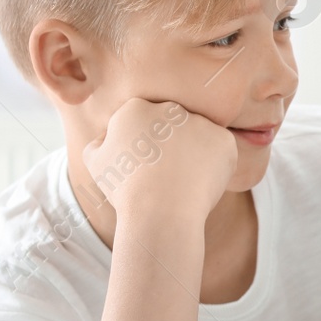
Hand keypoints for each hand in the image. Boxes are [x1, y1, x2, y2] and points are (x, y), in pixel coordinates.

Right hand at [82, 98, 237, 223]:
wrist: (161, 212)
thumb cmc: (126, 191)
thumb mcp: (96, 162)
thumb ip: (101, 140)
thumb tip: (109, 135)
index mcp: (136, 107)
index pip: (145, 120)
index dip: (147, 146)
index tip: (145, 166)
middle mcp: (170, 108)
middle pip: (174, 125)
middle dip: (172, 145)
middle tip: (167, 175)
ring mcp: (200, 122)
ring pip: (199, 136)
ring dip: (194, 153)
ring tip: (183, 181)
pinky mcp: (223, 139)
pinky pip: (221, 150)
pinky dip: (215, 166)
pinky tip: (200, 182)